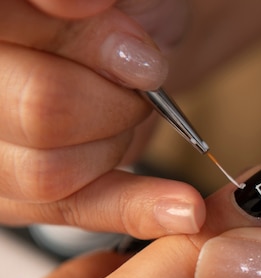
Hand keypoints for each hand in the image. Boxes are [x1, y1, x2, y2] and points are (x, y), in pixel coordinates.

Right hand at [0, 0, 207, 236]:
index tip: (122, 34)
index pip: (4, 27)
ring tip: (132, 106)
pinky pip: (75, 213)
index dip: (76, 40)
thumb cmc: (122, 8)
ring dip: (117, 138)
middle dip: (114, 96)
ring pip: (51, 173)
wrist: (135, 46)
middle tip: (142, 72)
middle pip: (42, 110)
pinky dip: (135, 209)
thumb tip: (78, 3)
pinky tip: (183, 209)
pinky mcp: (16, 199)